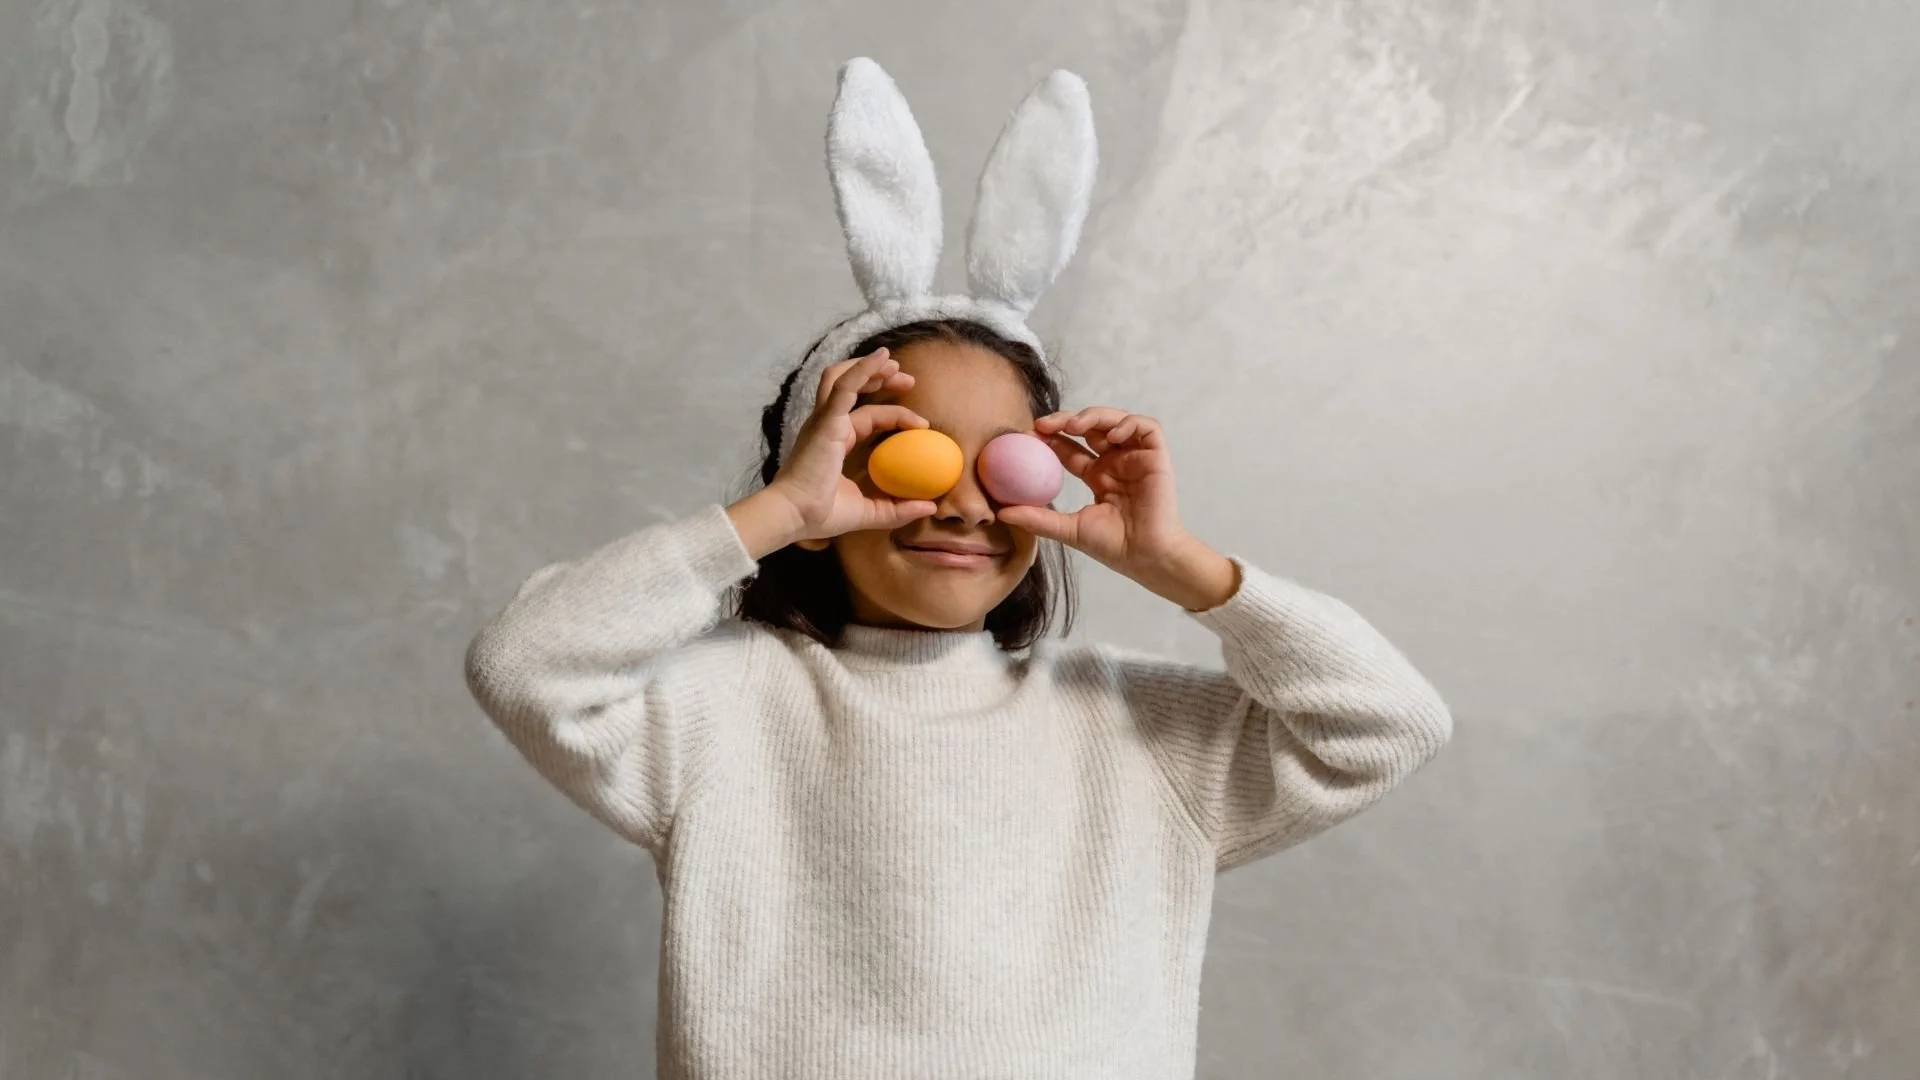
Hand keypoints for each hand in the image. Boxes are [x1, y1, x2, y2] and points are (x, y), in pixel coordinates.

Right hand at [763, 349, 938, 543]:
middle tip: (909, 380)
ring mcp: (825, 421)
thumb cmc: (821, 515)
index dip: (894, 414)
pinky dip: (862, 369)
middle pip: (854, 389)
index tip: (922, 425)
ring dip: (870, 367)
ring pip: (844, 378)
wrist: (794, 516)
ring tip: (894, 364)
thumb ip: (898, 509)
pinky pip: (844, 386)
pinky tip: (881, 358)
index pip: (867, 416)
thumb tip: (931, 506)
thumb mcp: (869, 512)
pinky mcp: (826, 421)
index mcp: (835, 441)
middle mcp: (828, 425)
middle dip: (882, 378)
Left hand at [997, 407, 1238, 609]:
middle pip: (1089, 428)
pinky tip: (1111, 436)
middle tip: (1043, 424)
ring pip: (1114, 420)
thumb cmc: (1113, 547)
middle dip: (1065, 420)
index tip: (1029, 436)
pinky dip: (1128, 423)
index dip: (1051, 438)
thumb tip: (1001, 513)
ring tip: (1073, 425)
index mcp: (1098, 476)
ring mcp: (1136, 457)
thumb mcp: (1068, 529)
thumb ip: (1037, 518)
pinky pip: (1146, 427)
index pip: (1070, 449)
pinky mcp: (1156, 456)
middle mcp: (1116, 462)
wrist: (1146, 557)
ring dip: (1093, 416)